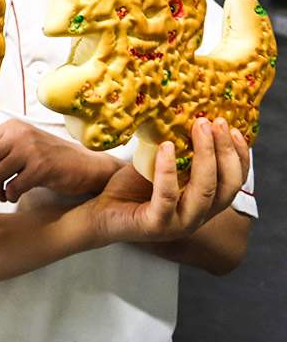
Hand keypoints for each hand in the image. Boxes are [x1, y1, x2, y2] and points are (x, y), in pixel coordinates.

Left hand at [0, 119, 122, 202]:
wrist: (86, 165)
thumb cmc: (50, 158)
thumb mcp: (20, 148)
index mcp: (12, 127)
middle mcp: (20, 134)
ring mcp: (31, 150)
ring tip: (1, 197)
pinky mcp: (42, 167)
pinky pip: (13, 186)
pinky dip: (9, 196)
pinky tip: (14, 197)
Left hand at [88, 118, 249, 243]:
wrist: (102, 212)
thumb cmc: (133, 187)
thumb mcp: (161, 164)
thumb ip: (180, 151)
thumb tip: (189, 115)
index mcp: (205, 202)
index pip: (234, 181)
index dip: (239, 156)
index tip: (236, 129)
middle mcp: (199, 216)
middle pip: (226, 185)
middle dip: (224, 150)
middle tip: (215, 121)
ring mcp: (180, 224)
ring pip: (204, 190)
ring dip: (205, 155)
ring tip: (199, 127)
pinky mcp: (156, 226)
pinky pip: (167, 197)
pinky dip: (168, 171)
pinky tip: (166, 147)